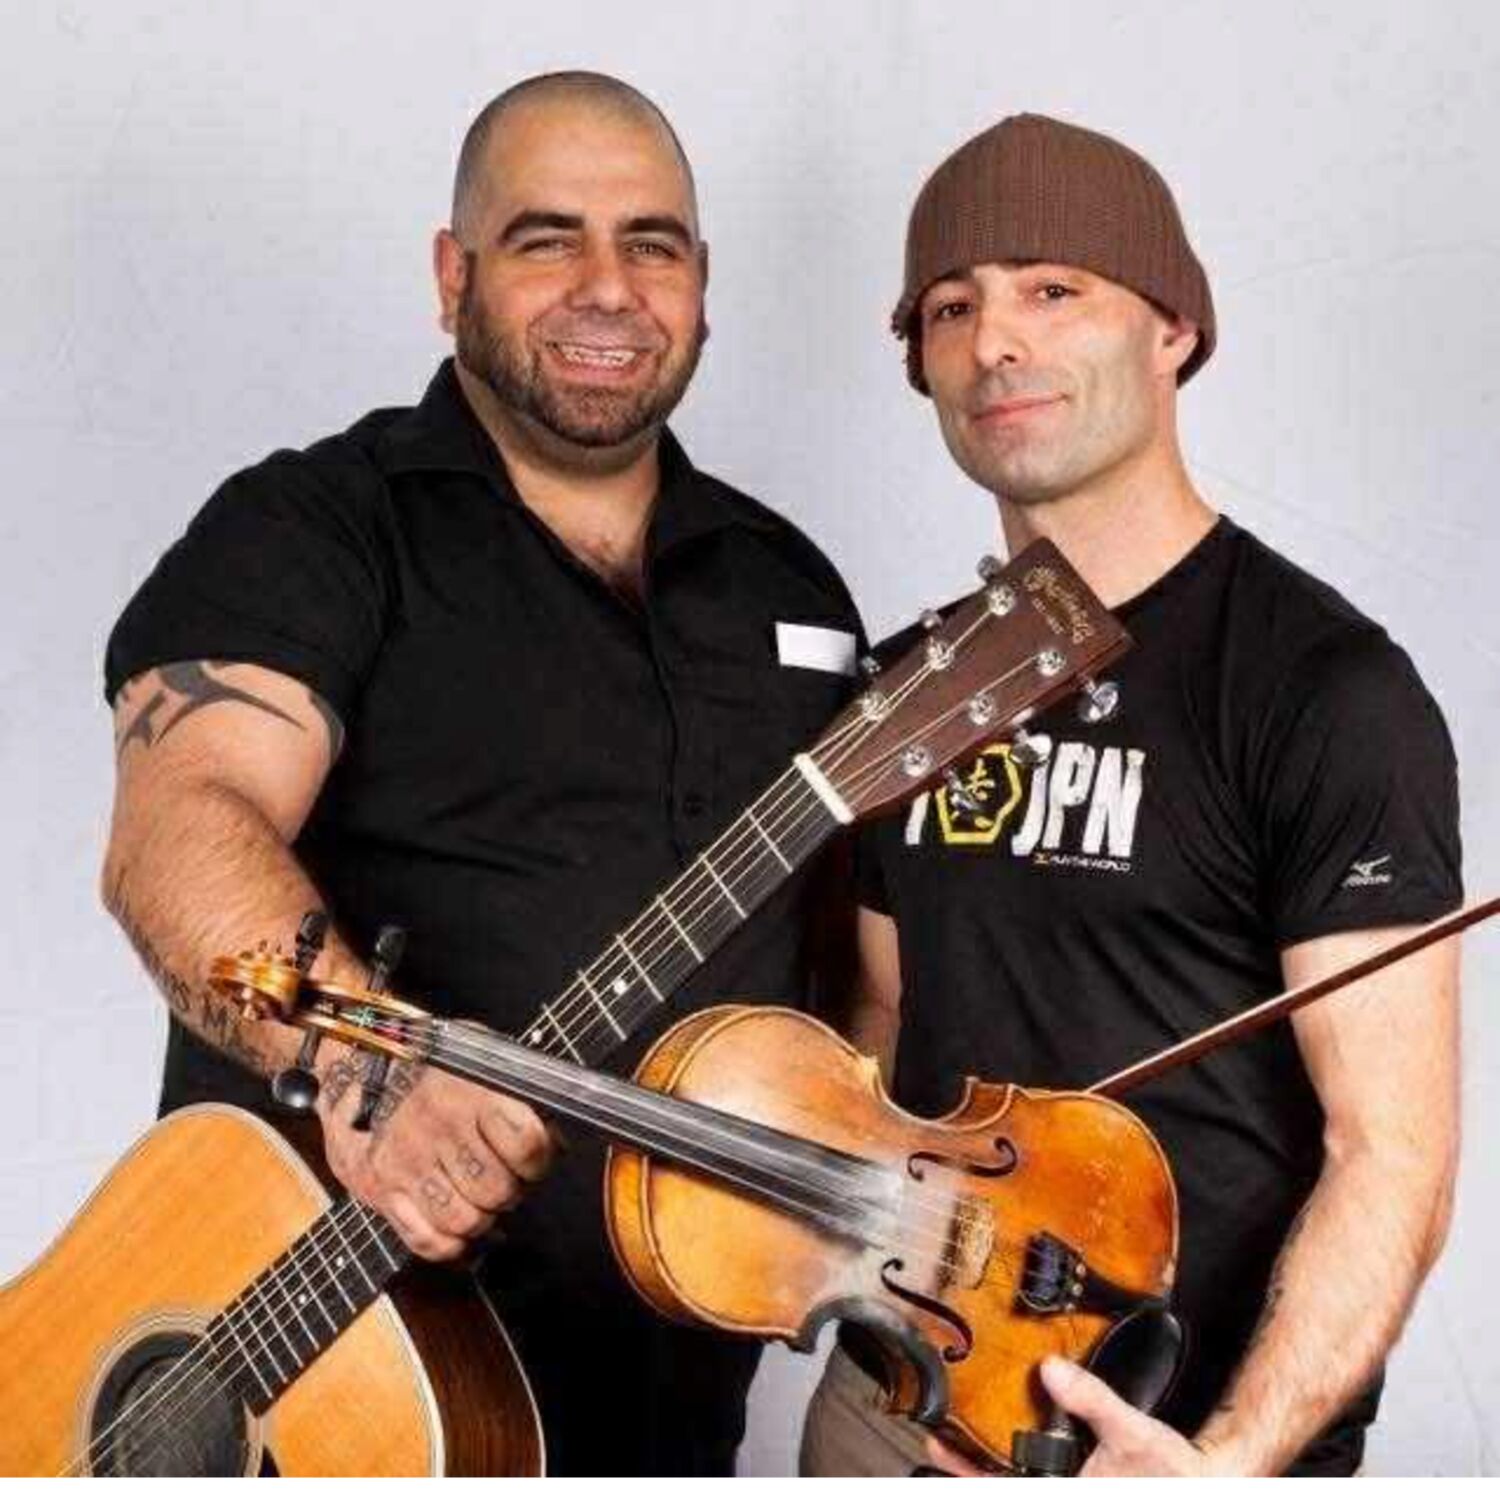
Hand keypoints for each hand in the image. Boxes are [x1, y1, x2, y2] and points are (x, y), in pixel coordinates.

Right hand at [316, 1048, 553, 1260]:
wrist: (356, 1062)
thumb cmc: (429, 1063)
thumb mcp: (479, 1055)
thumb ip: (520, 1094)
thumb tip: (559, 1139)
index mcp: (467, 1092)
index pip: (527, 1144)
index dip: (541, 1157)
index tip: (535, 1155)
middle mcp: (436, 1129)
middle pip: (499, 1191)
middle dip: (512, 1190)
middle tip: (504, 1177)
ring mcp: (405, 1163)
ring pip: (466, 1222)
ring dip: (482, 1218)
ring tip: (479, 1198)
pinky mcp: (380, 1189)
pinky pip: (427, 1241)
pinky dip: (451, 1245)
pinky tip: (460, 1230)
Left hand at [925, 1357, 1221, 1477]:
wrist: (1202, 1484)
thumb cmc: (1171, 1473)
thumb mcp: (1131, 1432)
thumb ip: (1090, 1400)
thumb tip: (1051, 1371)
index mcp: (1068, 1491)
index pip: (1001, 1485)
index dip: (967, 1471)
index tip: (937, 1447)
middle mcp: (1062, 1492)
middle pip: (1003, 1484)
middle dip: (971, 1466)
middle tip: (937, 1440)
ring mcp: (1070, 1486)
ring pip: (1018, 1480)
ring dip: (991, 1466)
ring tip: (958, 1440)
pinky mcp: (1080, 1483)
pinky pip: (1039, 1475)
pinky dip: (1014, 1463)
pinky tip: (1004, 1444)